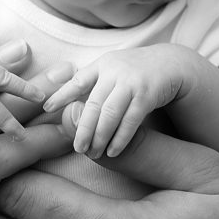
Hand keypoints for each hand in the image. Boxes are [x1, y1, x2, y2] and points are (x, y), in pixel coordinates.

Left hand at [43, 44, 191, 158]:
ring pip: (110, 114)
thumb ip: (93, 83)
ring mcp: (132, 81)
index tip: (46, 108)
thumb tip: (67, 104)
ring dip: (100, 137)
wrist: (173, 63)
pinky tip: (113, 151)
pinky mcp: (148, 93)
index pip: (78, 80)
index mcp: (103, 65)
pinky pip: (130, 120)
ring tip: (94, 154)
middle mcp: (115, 71)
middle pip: (93, 104)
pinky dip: (120, 138)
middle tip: (78, 149)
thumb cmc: (136, 73)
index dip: (61, 95)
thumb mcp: (113, 71)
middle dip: (83, 129)